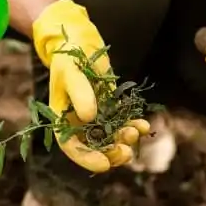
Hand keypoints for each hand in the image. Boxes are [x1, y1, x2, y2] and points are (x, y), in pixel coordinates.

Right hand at [32, 0, 149, 172]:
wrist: (80, 41)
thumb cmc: (69, 56)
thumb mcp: (72, 72)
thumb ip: (80, 93)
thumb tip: (89, 117)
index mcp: (62, 119)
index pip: (71, 147)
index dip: (87, 159)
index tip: (105, 164)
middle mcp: (78, 122)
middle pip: (93, 147)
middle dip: (110, 153)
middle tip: (126, 152)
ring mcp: (95, 116)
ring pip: (110, 137)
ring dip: (124, 140)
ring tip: (137, 132)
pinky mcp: (109, 108)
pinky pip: (121, 122)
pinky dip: (133, 125)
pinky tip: (143, 124)